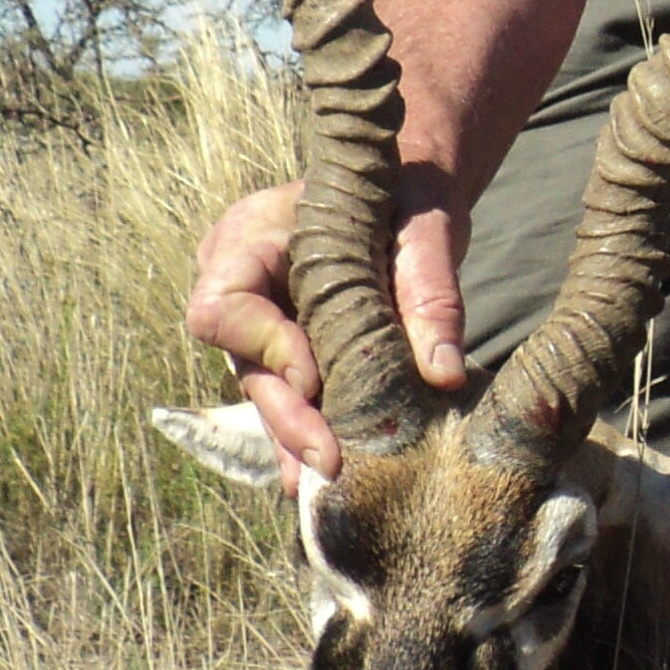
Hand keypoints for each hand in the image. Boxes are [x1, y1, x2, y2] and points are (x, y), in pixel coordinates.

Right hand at [181, 171, 471, 488]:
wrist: (408, 189)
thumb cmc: (407, 194)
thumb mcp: (424, 227)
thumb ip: (429, 292)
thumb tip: (445, 374)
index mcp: (250, 236)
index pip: (224, 306)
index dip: (265, 347)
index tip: (314, 378)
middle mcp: (240, 281)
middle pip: (243, 361)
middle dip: (287, 414)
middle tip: (331, 459)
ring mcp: (259, 318)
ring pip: (265, 387)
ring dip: (296, 433)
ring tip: (328, 480)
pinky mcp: (287, 347)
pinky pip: (289, 392)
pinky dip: (308, 429)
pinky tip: (324, 474)